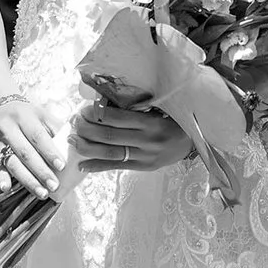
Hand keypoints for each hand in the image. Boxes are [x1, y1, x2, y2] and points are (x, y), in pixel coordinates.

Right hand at [0, 95, 64, 197]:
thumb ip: (56, 127)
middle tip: (54, 185)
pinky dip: (2, 179)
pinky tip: (7, 188)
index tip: (61, 166)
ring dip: (28, 180)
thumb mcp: (40, 114)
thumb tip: (75, 141)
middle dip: (41, 171)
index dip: (49, 152)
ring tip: (42, 193)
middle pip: (26, 153)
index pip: (38, 136)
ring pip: (13, 164)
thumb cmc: (24, 115)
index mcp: (24, 117)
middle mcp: (8, 129)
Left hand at [69, 100, 194, 174]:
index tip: (84, 110)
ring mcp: (145, 156)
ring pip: (110, 153)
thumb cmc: (176, 119)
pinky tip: (83, 165)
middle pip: (110, 136)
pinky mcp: (144, 167)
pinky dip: (98, 166)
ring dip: (88, 148)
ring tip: (72, 141)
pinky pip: (117, 167)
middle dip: (87, 130)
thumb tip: (107, 100)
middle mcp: (147, 140)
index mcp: (151, 122)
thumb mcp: (161, 108)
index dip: (97, 114)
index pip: (118, 118)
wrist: (194, 141)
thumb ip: (139, 106)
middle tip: (73, 123)